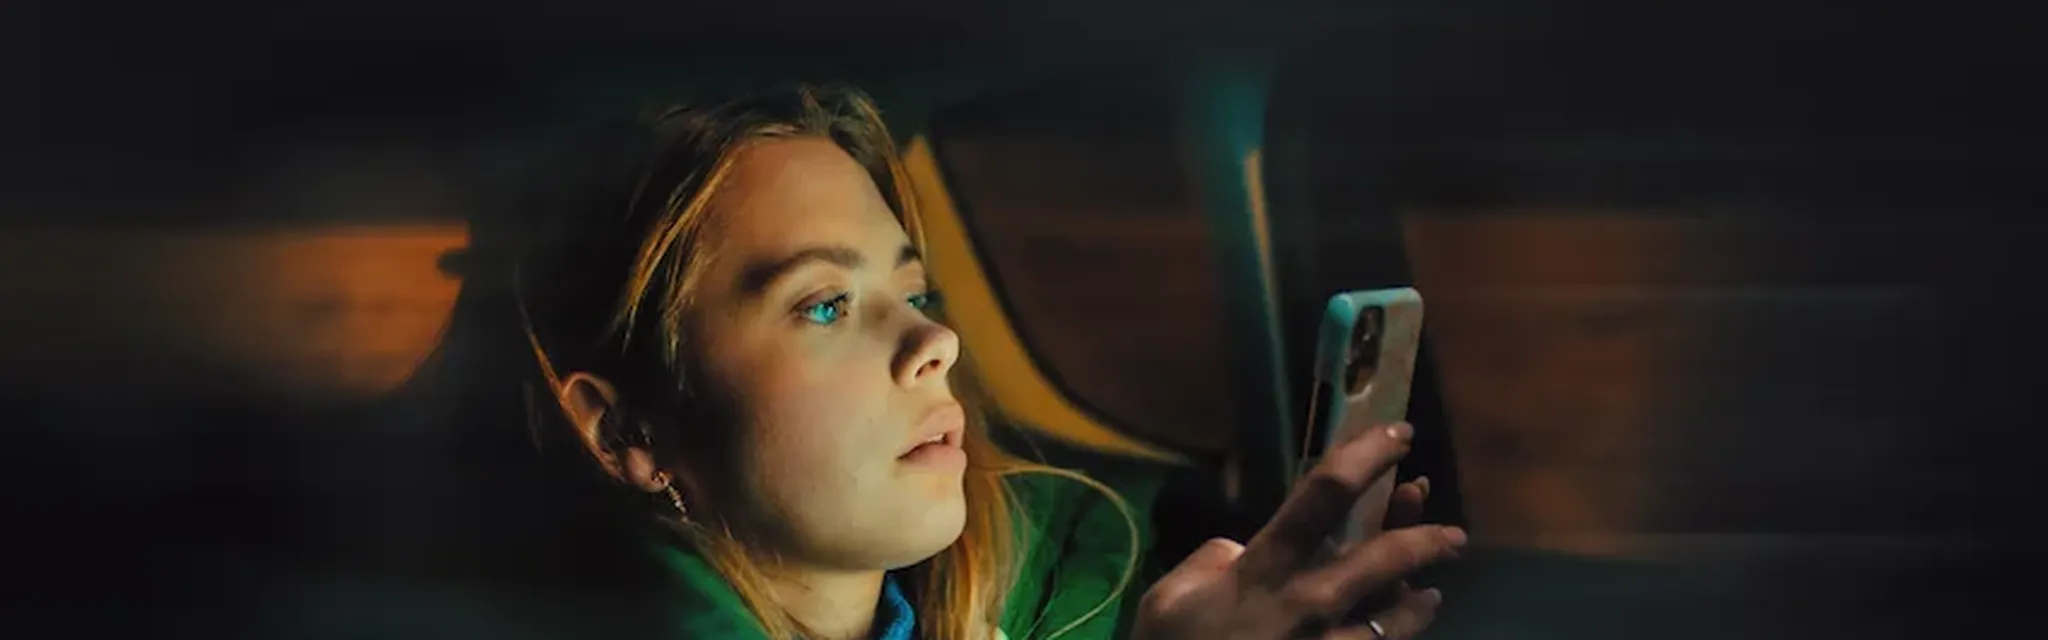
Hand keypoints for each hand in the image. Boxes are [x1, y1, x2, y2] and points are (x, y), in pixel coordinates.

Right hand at [1133, 423, 1463, 638]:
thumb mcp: (1167, 601)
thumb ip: (1209, 564)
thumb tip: (1237, 550)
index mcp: (1262, 571)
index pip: (1323, 497)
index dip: (1366, 457)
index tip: (1398, 434)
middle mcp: (1305, 605)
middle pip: (1381, 559)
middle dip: (1423, 537)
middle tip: (1454, 533)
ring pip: (1392, 620)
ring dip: (1417, 603)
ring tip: (1433, 591)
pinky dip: (1396, 633)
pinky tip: (1409, 623)